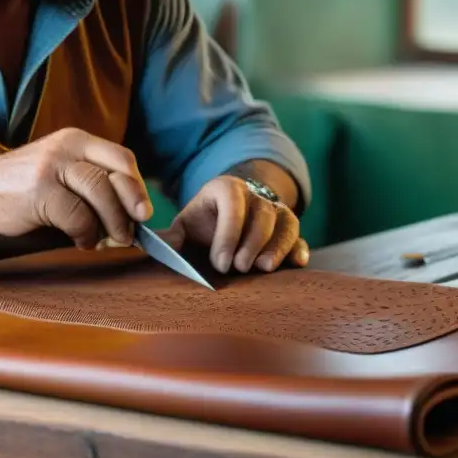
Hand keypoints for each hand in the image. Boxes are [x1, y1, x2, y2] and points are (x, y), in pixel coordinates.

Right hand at [0, 127, 151, 246]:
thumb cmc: (27, 187)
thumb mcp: (62, 171)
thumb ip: (93, 182)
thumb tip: (132, 216)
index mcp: (77, 140)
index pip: (121, 157)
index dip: (137, 185)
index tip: (143, 212)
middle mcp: (67, 147)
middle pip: (115, 173)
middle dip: (131, 205)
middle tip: (133, 231)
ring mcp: (52, 167)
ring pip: (99, 192)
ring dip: (112, 222)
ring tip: (112, 240)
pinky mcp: (39, 191)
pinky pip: (77, 215)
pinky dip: (86, 233)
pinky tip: (82, 241)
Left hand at [165, 175, 308, 273]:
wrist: (227, 217)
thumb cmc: (204, 224)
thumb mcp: (186, 224)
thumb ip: (173, 236)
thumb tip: (158, 246)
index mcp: (226, 188)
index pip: (233, 205)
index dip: (227, 234)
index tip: (219, 263)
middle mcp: (255, 196)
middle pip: (263, 214)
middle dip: (252, 242)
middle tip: (240, 268)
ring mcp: (276, 211)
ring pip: (286, 222)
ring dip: (277, 246)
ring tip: (264, 268)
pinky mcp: (289, 228)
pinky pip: (299, 236)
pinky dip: (299, 249)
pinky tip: (297, 264)